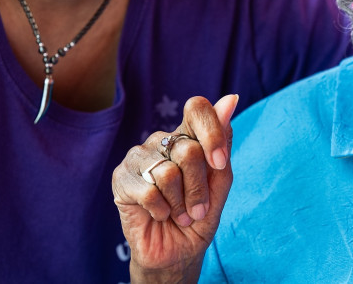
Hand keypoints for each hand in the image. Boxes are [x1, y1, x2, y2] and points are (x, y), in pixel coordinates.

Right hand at [112, 94, 237, 283]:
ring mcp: (139, 156)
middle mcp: (162, 140)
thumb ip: (223, 143)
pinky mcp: (121, 177)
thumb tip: (230, 99)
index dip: (211, 133)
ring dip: (180, 204)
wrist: (176, 253)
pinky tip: (158, 215)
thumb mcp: (220, 182)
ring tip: (177, 214)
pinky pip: (148, 191)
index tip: (220, 163)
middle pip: (189, 149)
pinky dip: (161, 211)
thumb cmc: (198, 216)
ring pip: (168, 173)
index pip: (196, 108)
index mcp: (187, 136)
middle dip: (199, 188)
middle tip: (196, 208)